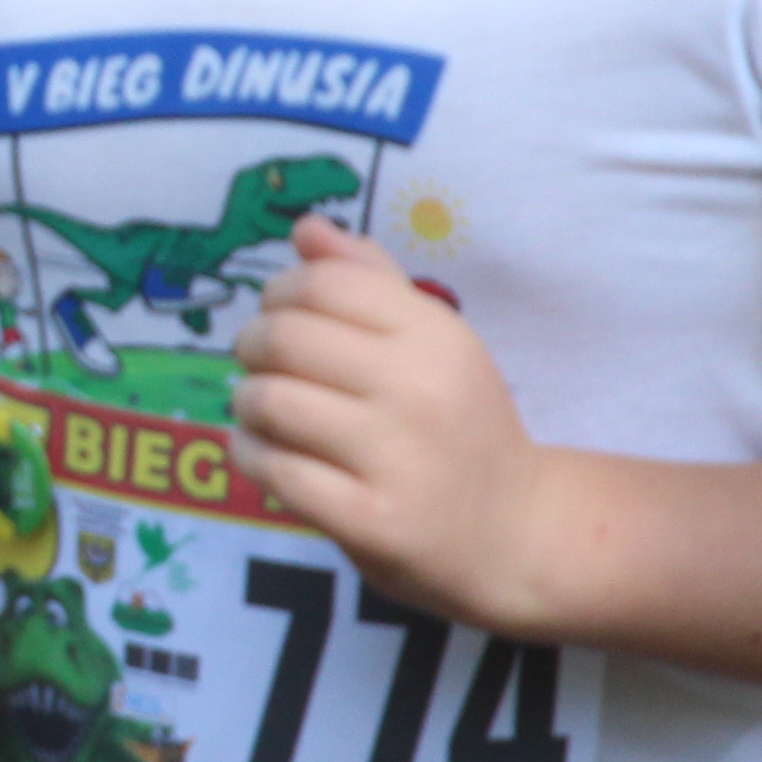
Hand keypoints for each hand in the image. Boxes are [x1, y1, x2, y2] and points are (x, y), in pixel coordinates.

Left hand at [228, 221, 569, 634]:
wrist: (514, 532)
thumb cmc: (461, 427)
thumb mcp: (436, 344)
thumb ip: (371, 281)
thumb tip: (306, 229)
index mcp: (436, 336)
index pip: (324, 282)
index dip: (280, 290)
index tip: (279, 312)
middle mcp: (418, 390)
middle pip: (285, 336)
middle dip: (252, 343)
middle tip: (261, 362)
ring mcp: (395, 458)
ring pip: (269, 402)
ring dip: (247, 402)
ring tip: (263, 410)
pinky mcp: (370, 520)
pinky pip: (273, 469)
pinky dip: (252, 455)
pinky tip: (267, 453)